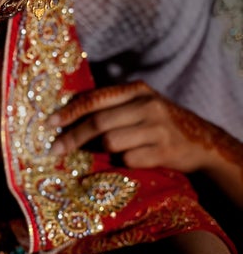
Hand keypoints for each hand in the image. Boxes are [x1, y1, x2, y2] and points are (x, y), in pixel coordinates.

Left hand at [47, 80, 242, 205]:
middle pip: (98, 123)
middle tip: (55, 148)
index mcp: (137, 90)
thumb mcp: (139, 105)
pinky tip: (129, 161)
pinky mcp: (165, 151)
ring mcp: (158, 128)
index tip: (49, 123)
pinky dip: (122, 163)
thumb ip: (110, 106)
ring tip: (100, 154)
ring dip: (99, 152)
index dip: (69, 112)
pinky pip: (128, 160)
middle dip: (72, 137)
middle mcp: (148, 105)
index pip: (95, 99)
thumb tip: (64, 115)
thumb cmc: (159, 124)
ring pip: (111, 143)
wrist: (204, 142)